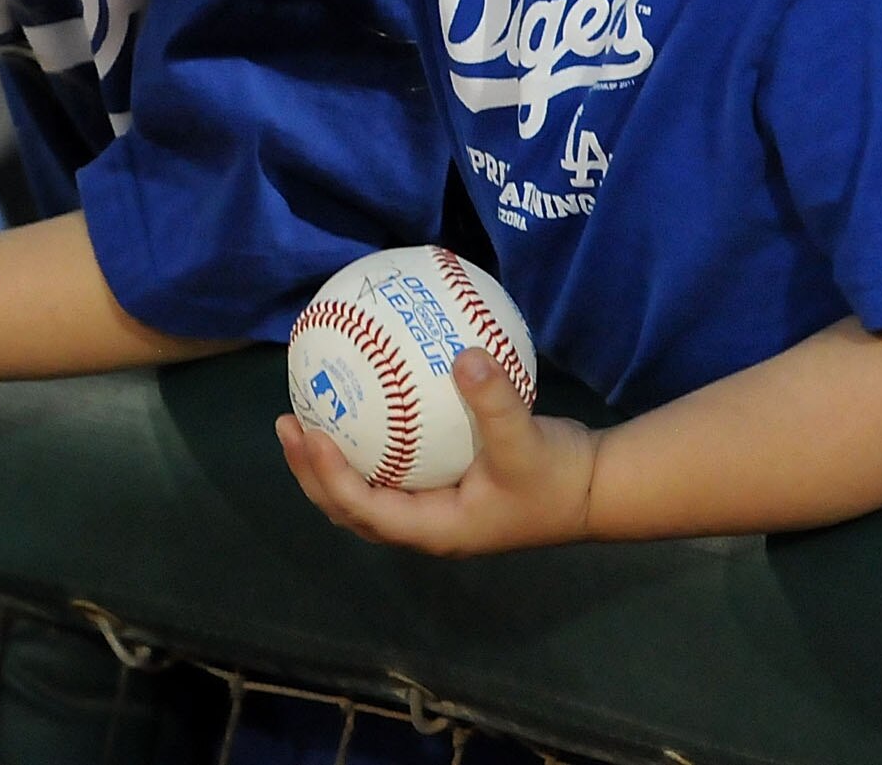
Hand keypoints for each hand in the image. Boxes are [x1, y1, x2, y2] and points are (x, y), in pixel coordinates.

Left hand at [277, 350, 599, 556]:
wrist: (591, 490)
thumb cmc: (557, 476)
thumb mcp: (528, 439)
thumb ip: (496, 401)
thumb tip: (466, 354)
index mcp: (434, 527)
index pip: (364, 508)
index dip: (330, 476)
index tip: (310, 434)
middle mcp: (424, 524)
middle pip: (348, 508)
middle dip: (312, 471)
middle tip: (289, 423)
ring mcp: (431, 509)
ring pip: (364, 493)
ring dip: (330, 461)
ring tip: (306, 418)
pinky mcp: (441, 487)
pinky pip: (390, 468)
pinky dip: (367, 443)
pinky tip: (364, 401)